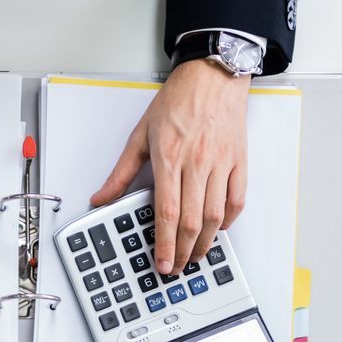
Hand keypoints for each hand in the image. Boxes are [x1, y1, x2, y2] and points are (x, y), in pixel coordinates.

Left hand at [90, 59, 250, 274]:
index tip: (161, 262)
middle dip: (183, 251)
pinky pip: (236, 200)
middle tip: (176, 266)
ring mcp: (220, 163)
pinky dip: (228, 220)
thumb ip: (121, 172)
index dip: (164, 243)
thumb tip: (102, 198)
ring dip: (205, 242)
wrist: (212, 75)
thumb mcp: (140, 134)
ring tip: (194, 255)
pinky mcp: (239, 161)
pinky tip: (218, 229)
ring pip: (216, 216)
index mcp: (169, 158)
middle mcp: (196, 163)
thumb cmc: (178, 100)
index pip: (166, 212)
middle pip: (191, 221)